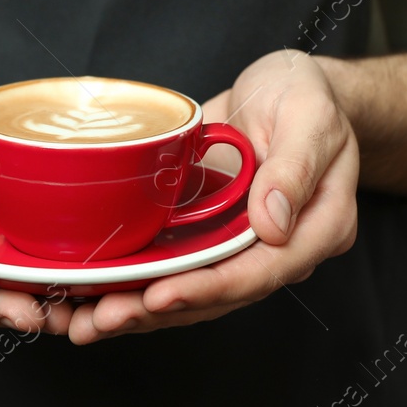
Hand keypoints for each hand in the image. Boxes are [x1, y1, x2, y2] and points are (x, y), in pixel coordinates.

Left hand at [66, 50, 358, 343]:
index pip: (261, 271)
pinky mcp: (211, 231)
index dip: (209, 288)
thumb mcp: (309, 116)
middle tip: (104, 318)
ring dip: (140, 307)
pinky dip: (137, 280)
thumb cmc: (304, 93)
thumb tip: (273, 224)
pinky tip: (95, 292)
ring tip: (87, 322)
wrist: (284, 84)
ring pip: (192, 287)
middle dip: (159, 310)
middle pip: (219, 293)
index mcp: (319, 227)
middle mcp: (280, 247)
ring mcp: (242, 243)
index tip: (161, 296)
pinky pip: (176, 263)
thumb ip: (295, 168)